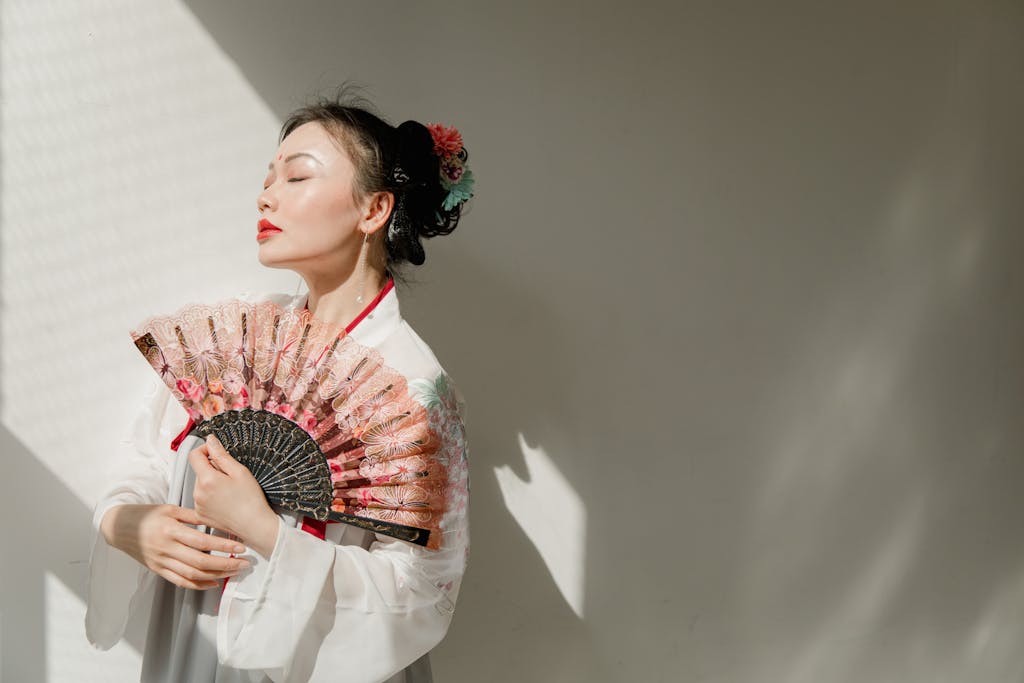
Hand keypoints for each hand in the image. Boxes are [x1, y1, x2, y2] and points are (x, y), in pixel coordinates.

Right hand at [100, 503, 249, 589]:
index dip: (223, 546)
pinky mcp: (158, 570)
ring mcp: (162, 562)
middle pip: (201, 562)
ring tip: (234, 572)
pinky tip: (213, 583)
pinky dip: (198, 585)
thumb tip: (217, 518)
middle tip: (244, 563)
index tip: (241, 547)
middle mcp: (166, 549)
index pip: (202, 542)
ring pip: (192, 575)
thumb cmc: (147, 515)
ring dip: (216, 575)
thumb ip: (193, 516)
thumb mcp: (170, 509)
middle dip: (226, 564)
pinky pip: (180, 581)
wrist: (120, 527)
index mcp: (171, 530)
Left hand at [188, 435, 280, 557]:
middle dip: (212, 468)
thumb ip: (221, 454)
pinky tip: (226, 500)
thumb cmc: (251, 500)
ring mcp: (198, 506)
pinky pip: (202, 498)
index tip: (216, 452)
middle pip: (199, 470)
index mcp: (206, 480)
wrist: (254, 526)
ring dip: (212, 482)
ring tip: (230, 490)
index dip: (205, 449)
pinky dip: (211, 495)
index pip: (194, 455)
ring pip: (201, 484)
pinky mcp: (201, 515)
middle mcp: (197, 493)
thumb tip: (210, 440)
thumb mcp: (239, 471)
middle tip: (231, 476)